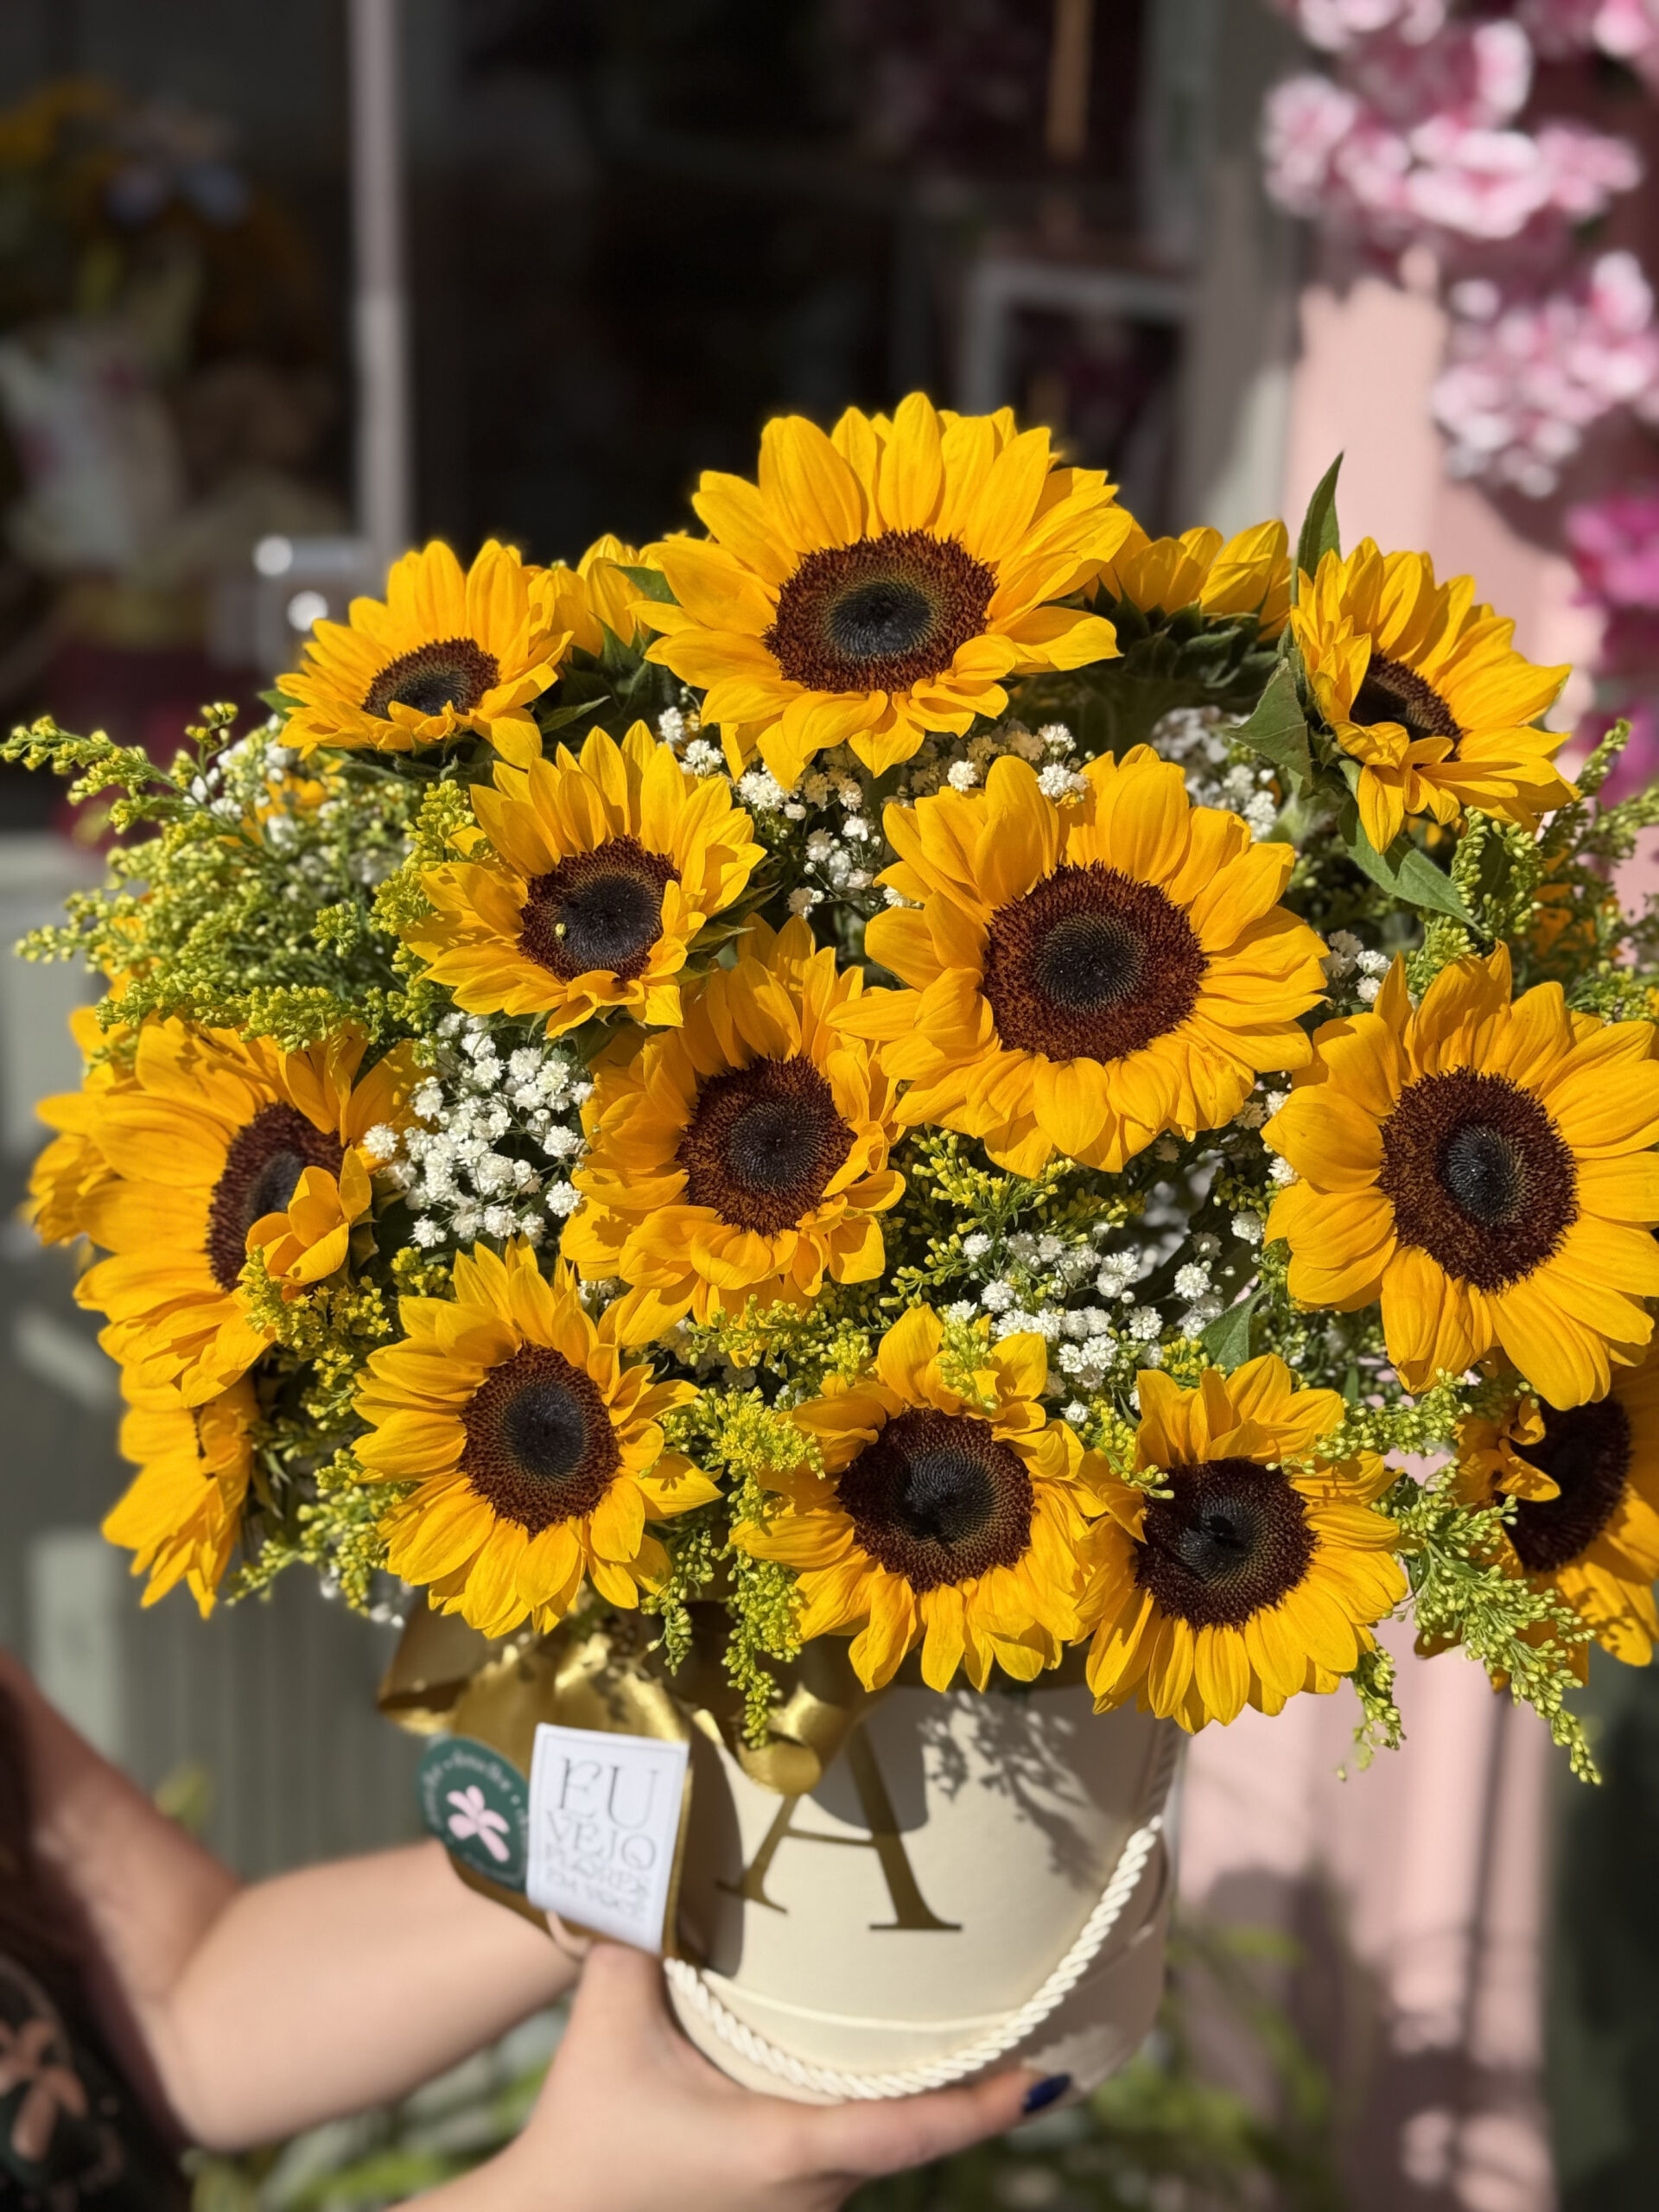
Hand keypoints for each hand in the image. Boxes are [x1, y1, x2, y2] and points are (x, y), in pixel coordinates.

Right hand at [490, 1940, 1050, 2211]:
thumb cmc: (585, 2133)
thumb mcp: (609, 2024)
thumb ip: (638, 1937)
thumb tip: (657, 1851)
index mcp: (786, 2147)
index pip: (908, 2134)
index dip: (980, 2108)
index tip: (1043, 2078)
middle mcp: (810, 2189)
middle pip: (913, 2140)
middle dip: (973, 2093)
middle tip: (1035, 2032)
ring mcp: (798, 2208)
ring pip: (881, 2149)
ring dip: (925, 2105)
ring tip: (984, 2043)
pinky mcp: (780, 2207)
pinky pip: (848, 2157)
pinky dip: (882, 2116)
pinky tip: (886, 2071)